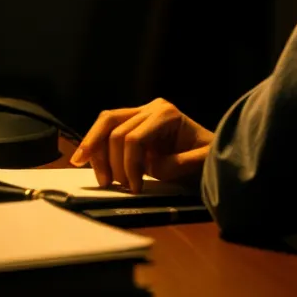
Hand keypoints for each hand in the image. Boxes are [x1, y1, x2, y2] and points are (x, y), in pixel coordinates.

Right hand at [69, 98, 214, 192]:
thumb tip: (148, 167)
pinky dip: (96, 145)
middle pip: (115, 126)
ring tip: (99, 178)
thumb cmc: (207, 156)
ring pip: (106, 122)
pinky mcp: (134, 121)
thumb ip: (175, 165)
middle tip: (110, 185)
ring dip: (95, 150)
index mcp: (167, 114)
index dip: (128, 165)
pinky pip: (108, 129)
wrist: (212, 150)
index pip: (134, 138)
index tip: (134, 190)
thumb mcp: (199, 163)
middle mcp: (152, 107)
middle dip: (108, 159)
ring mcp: (142, 111)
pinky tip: (85, 160)